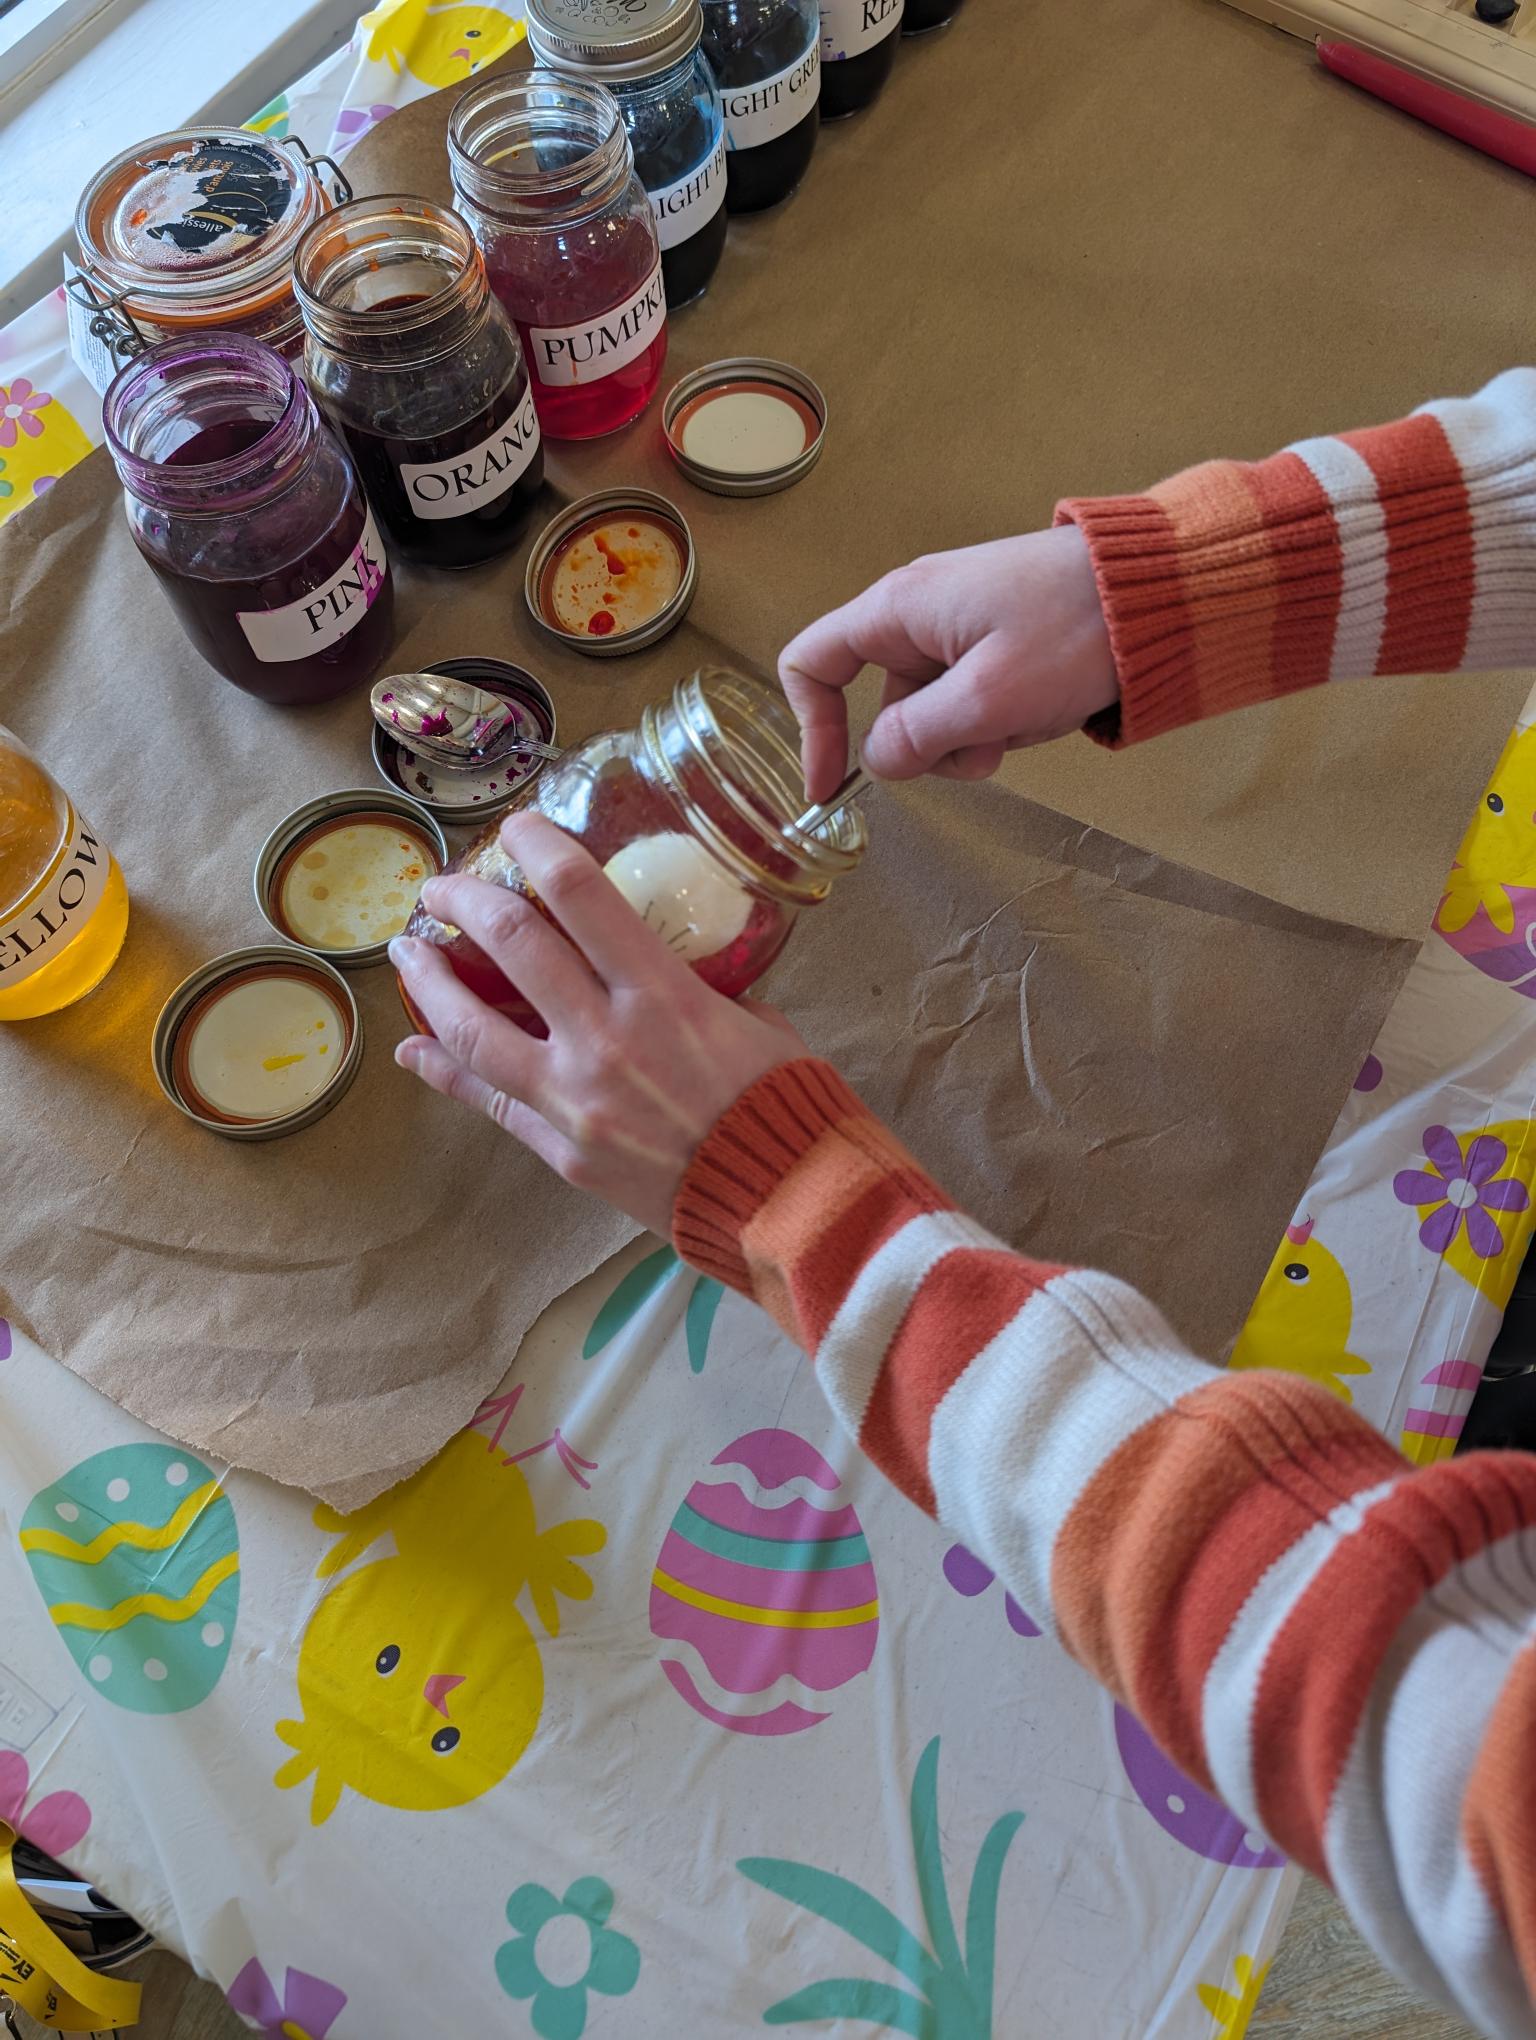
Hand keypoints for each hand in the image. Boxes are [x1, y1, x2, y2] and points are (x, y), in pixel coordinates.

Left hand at [389, 813, 806, 1235]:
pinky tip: (413, 1049)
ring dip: (428, 983)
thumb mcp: (755, 1018)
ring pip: (471, 1029)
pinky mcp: (561, 1151)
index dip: (536, 845)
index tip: (513, 827)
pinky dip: (444, 1071)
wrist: (785, 1202)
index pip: (579, 893)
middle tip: (440, 886)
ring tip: (406, 952)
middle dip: (462, 901)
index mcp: (661, 993)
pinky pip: (488, 1102)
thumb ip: (696, 986)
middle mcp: (604, 1039)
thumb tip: (660, 964)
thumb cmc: (784, 1102)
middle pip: (510, 944)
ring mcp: (573, 1100)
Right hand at [779, 524, 1118, 801]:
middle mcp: (919, 613)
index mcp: (900, 608)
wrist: (1160, 589)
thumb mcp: (986, 697)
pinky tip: (1046, 706)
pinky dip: (1004, 719)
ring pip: (937, 712)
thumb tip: (880, 760)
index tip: (831, 786)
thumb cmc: (1074, 628)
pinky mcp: (999, 642)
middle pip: (886, 703)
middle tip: (989, 745)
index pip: (812, 663)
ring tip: (1031, 716)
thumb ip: (918, 735)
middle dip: (932, 744)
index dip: (812, 729)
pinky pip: (977, 700)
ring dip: (977, 735)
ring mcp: (962, 627)